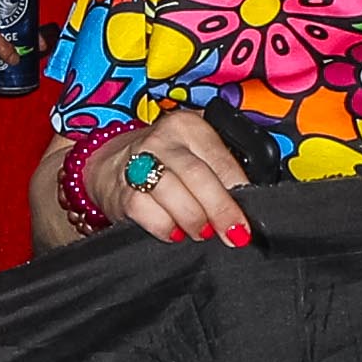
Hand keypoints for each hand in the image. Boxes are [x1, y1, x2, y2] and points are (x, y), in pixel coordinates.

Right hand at [102, 106, 257, 249]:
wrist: (112, 166)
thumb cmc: (167, 163)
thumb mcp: (194, 152)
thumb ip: (221, 169)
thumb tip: (249, 203)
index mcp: (189, 126)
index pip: (221, 159)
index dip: (239, 190)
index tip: (248, 217)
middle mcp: (163, 140)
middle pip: (197, 176)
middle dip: (220, 209)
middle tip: (234, 234)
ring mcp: (138, 163)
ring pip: (173, 194)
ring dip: (194, 220)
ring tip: (202, 232)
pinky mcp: (122, 191)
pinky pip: (148, 213)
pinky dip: (166, 228)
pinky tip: (174, 232)